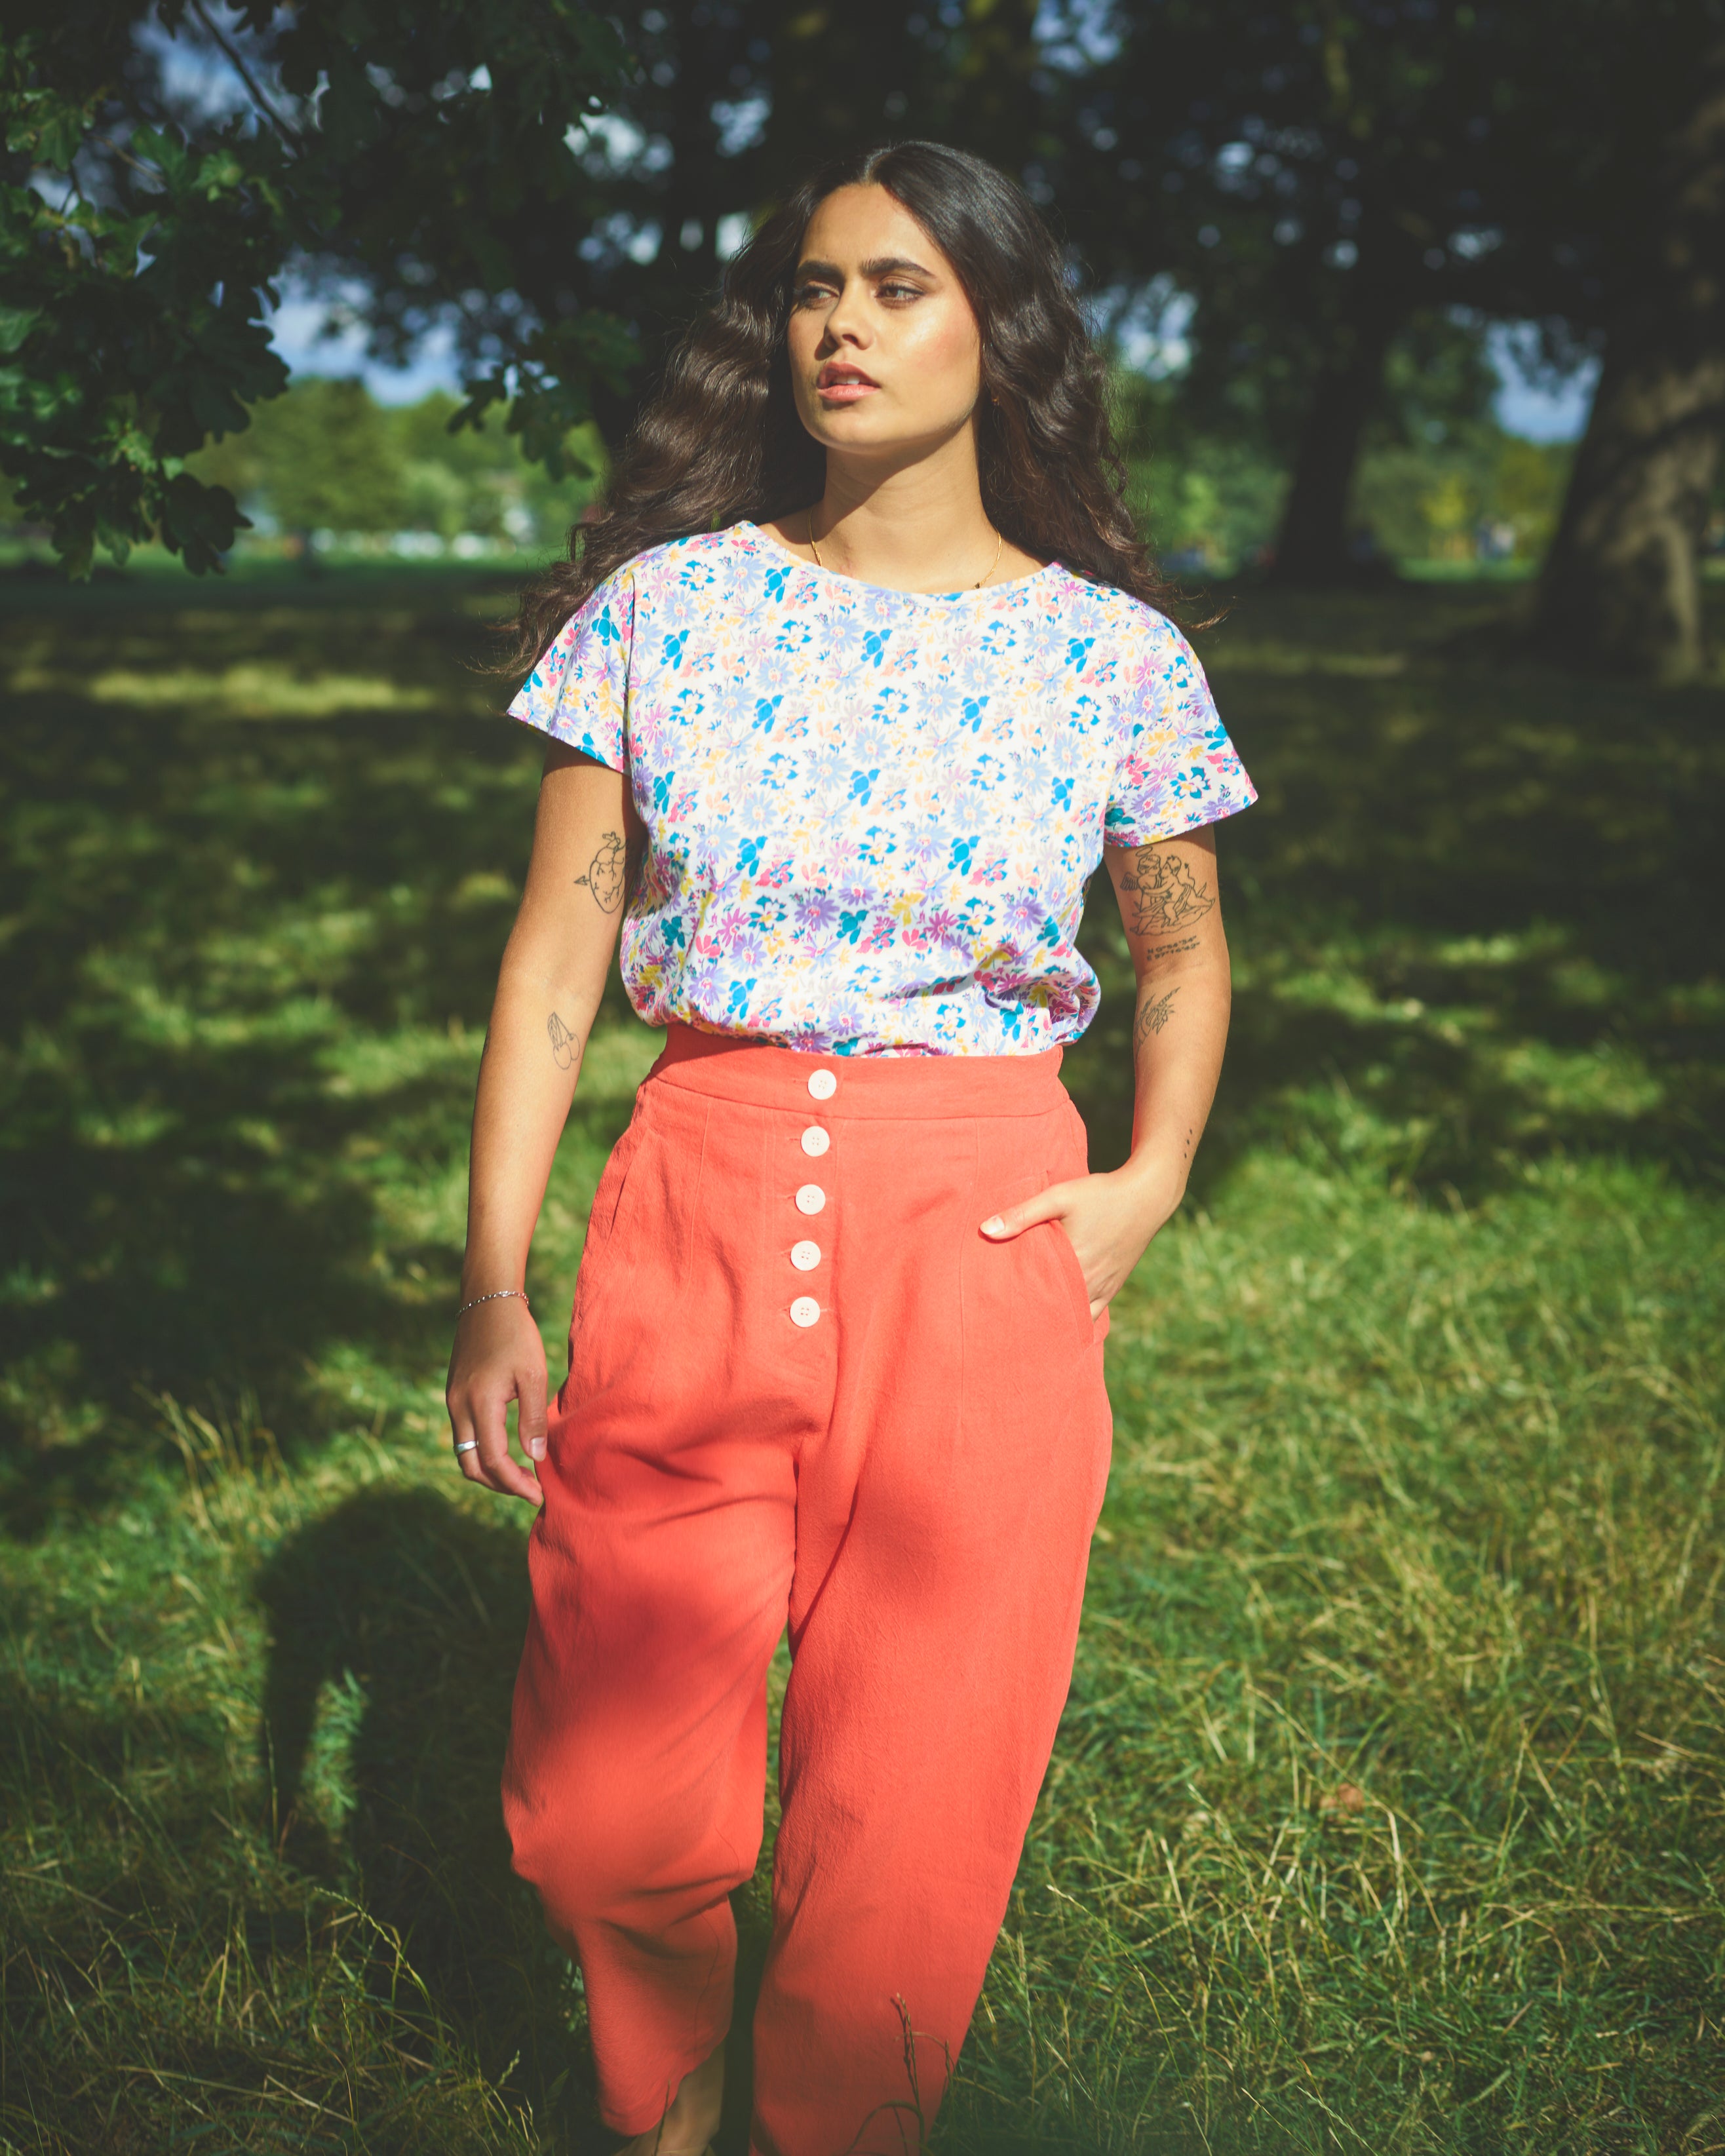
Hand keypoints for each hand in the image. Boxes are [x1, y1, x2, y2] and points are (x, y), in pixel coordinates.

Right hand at [446, 1296, 547, 1505]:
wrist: (487, 1301)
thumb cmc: (516, 1334)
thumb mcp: (533, 1374)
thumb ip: (533, 1418)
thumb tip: (536, 1458)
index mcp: (479, 1403)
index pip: (493, 1461)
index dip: (515, 1484)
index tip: (539, 1495)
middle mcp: (458, 1407)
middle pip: (472, 1466)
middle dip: (501, 1485)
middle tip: (531, 1490)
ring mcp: (452, 1402)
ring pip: (464, 1454)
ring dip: (490, 1471)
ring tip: (522, 1475)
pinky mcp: (454, 1396)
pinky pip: (464, 1437)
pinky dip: (483, 1452)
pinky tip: (508, 1450)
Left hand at [980, 1164, 1183, 1316]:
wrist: (1147, 1195)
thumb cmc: (1100, 1194)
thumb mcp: (1058, 1197)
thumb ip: (1022, 1215)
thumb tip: (985, 1230)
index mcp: (1072, 1264)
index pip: (1037, 1297)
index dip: (1017, 1306)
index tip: (997, 1312)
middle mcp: (1089, 1282)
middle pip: (1055, 1312)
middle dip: (1032, 1317)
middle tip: (1008, 1325)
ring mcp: (1103, 1287)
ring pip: (1075, 1317)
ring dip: (1055, 1320)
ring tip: (1030, 1324)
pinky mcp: (1113, 1286)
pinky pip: (1093, 1313)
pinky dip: (1077, 1319)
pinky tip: (1062, 1321)